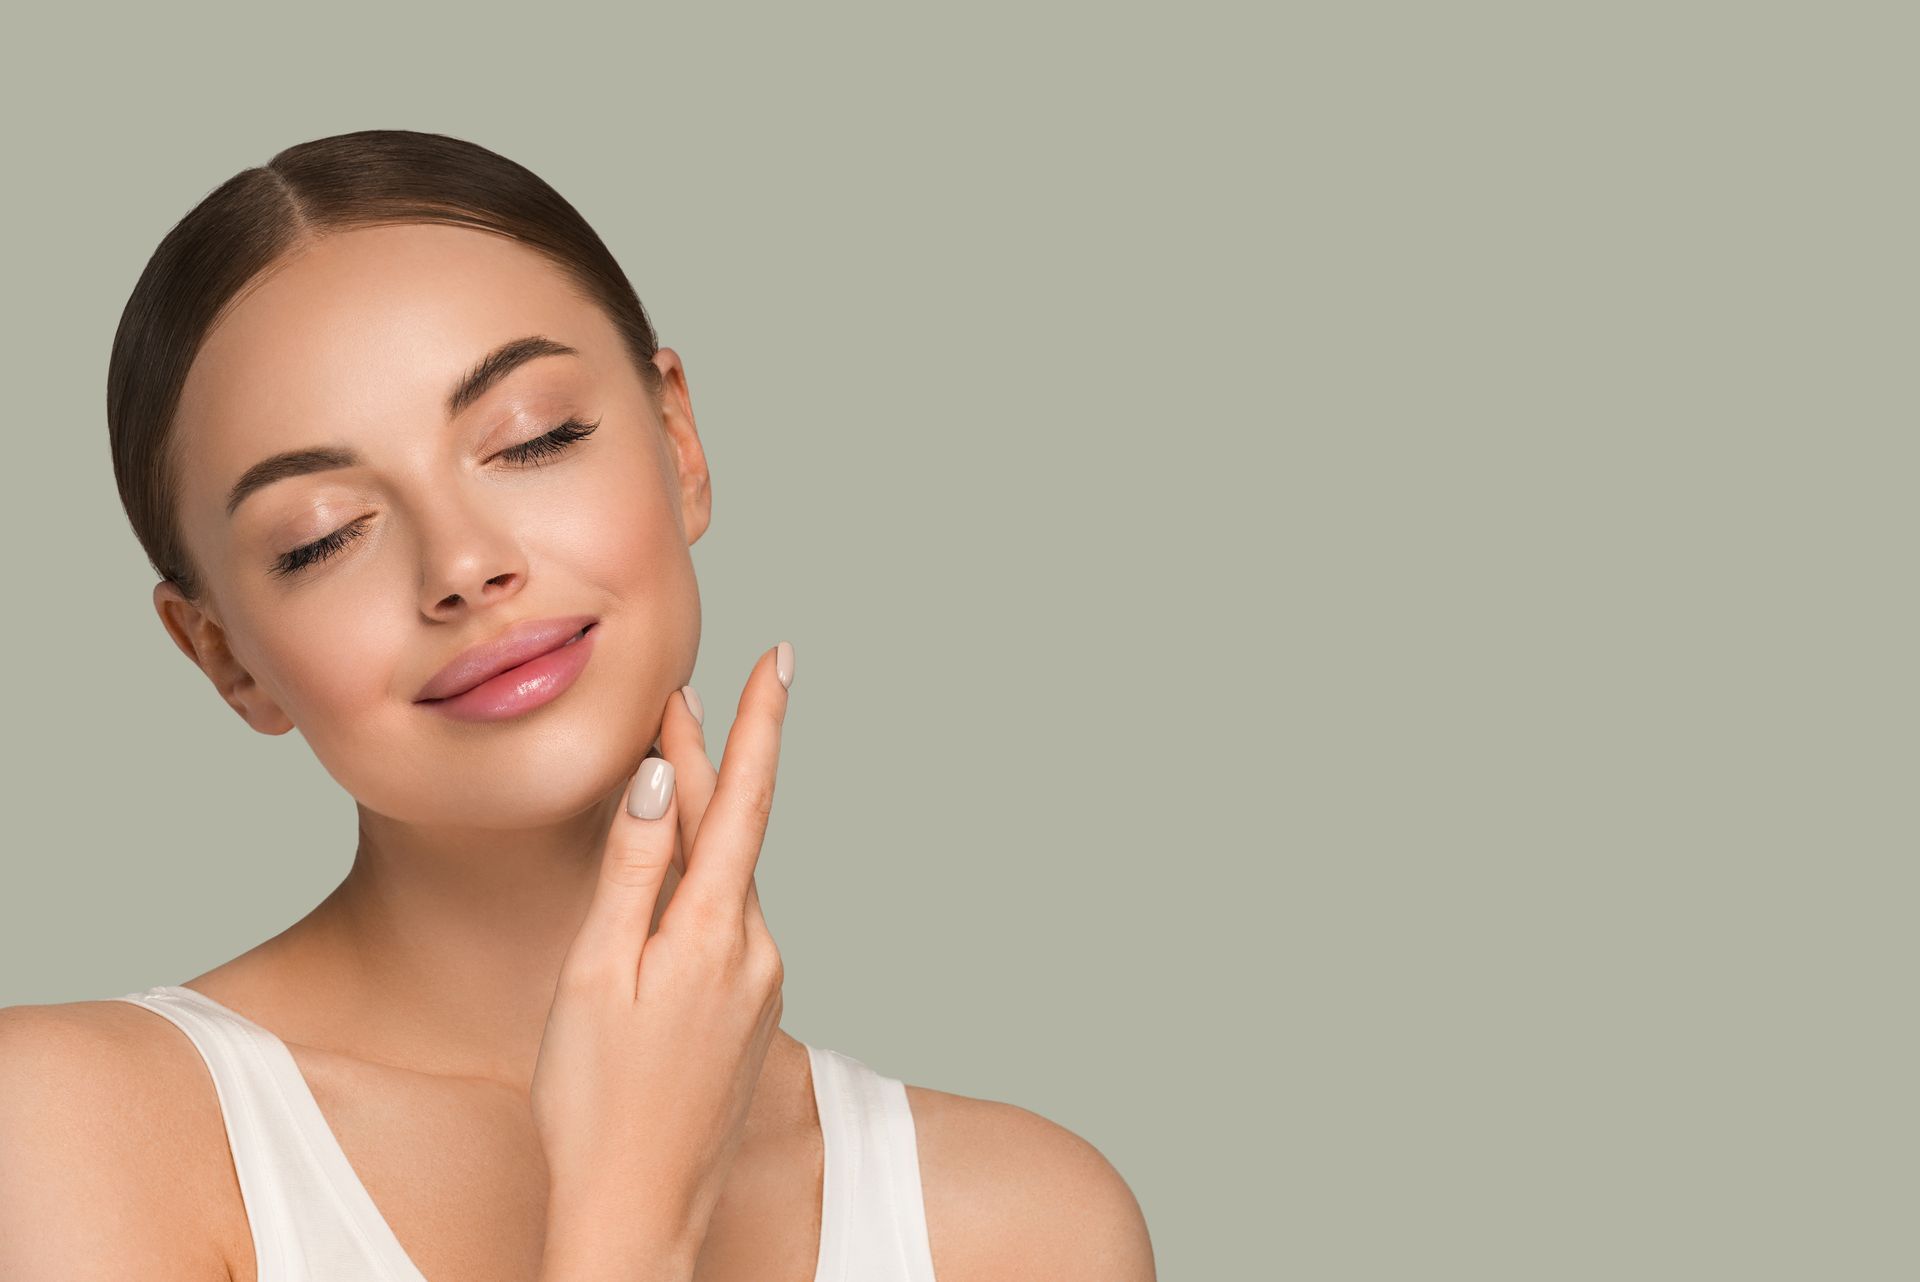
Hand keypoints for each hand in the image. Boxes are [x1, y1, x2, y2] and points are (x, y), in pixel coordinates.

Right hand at [530, 642, 794, 1275]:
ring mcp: (760, 986)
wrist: (637, 1213)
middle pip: (734, 833)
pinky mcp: (751, 1015)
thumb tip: (663, 784)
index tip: (781, 660)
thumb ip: (632, 871)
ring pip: (729, 880)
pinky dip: (700, 887)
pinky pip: (726, 926)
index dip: (760, 724)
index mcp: (715, 931)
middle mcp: (756, 951)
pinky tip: (668, 888)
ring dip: (702, 827)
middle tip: (679, 702)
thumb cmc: (595, 1101)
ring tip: (668, 773)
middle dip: (710, 764)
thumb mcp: (594, 972)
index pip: (747, 800)